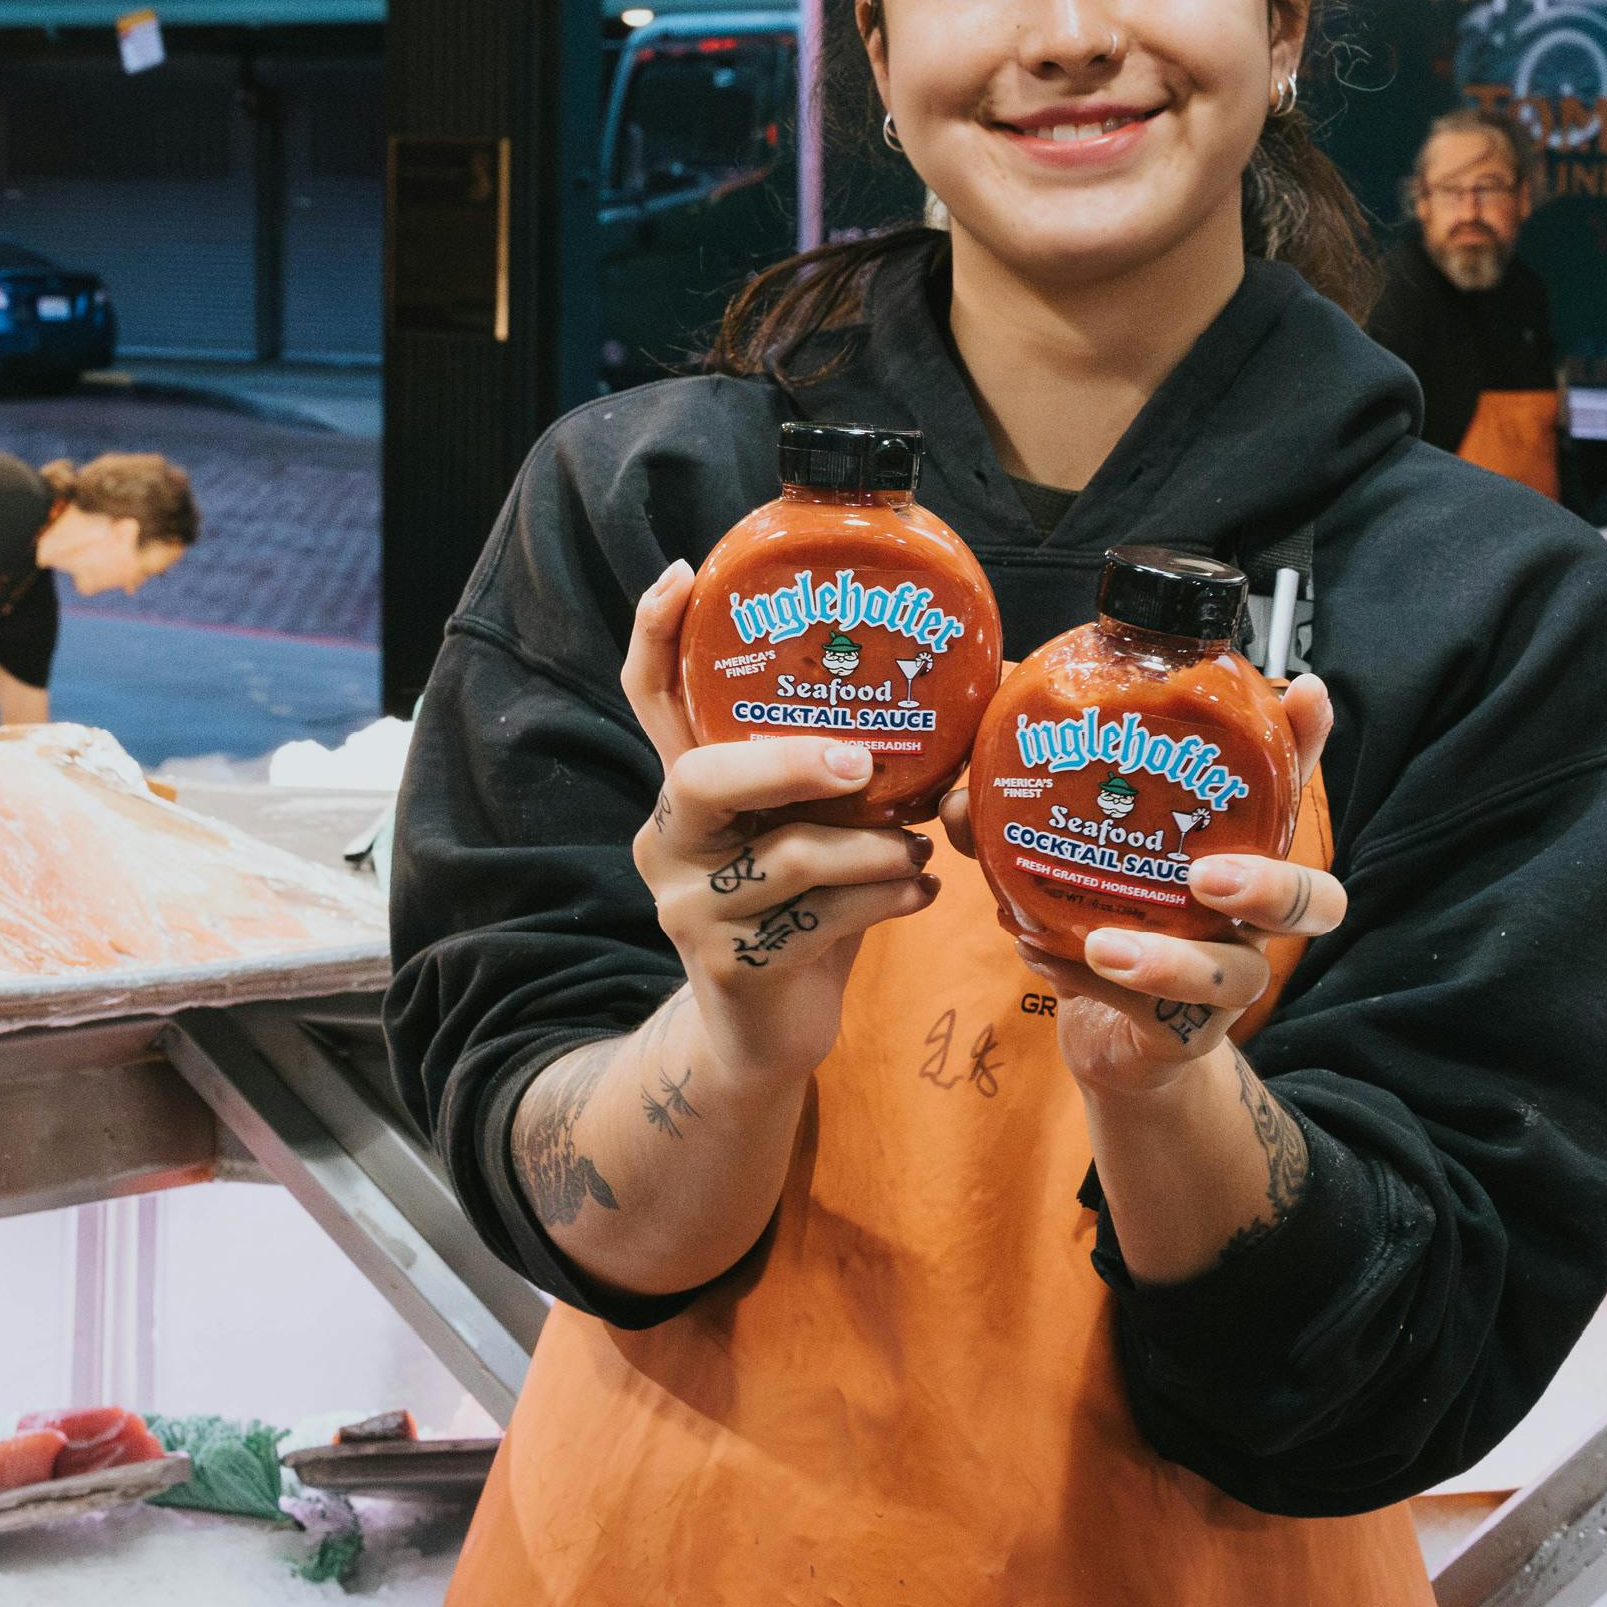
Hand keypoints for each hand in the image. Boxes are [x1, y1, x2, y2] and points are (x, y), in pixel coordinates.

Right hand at [623, 560, 938, 1082]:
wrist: (768, 1033)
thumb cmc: (805, 902)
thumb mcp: (808, 825)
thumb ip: (838, 771)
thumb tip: (955, 682)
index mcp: (686, 790)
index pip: (650, 699)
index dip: (655, 635)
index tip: (682, 573)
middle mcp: (670, 839)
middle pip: (701, 776)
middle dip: (789, 761)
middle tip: (865, 763)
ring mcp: (689, 907)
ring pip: (788, 855)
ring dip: (876, 850)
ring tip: (923, 848)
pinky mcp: (730, 964)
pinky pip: (819, 919)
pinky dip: (886, 900)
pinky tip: (921, 894)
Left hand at [936, 673, 1341, 1096]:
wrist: (1111, 1037)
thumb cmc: (1108, 917)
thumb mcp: (1075, 855)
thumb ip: (1025, 820)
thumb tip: (957, 799)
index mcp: (1236, 853)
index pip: (1290, 791)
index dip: (1309, 743)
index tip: (1307, 693)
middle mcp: (1248, 920)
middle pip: (1314, 902)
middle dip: (1270, 885)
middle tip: (1202, 875)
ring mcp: (1226, 985)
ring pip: (1238, 977)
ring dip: (1171, 962)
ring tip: (1103, 945)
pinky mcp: (1185, 1036)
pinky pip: (1156, 1019)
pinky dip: (1090, 985)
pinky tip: (1040, 956)